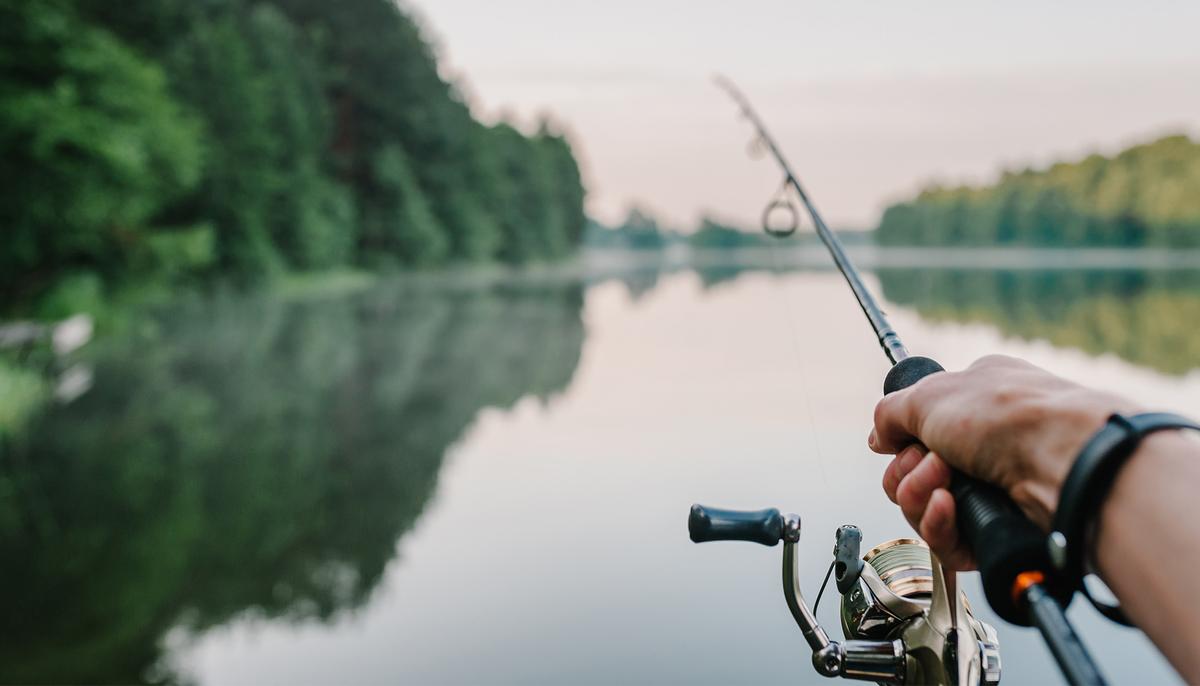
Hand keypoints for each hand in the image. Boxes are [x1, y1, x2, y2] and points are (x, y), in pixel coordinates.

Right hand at [868, 355, 1140, 570]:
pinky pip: (945, 541)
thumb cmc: (1009, 416)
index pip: (918, 430)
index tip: (900, 441)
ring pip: (923, 509)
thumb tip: (878, 438)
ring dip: (919, 495)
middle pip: (912, 473)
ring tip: (945, 482)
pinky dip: (938, 524)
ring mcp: (991, 490)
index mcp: (975, 401)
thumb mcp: (930, 394)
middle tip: (932, 461)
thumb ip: (890, 413)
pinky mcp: (995, 531)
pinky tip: (950, 507)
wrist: (1063, 461)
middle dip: (907, 471)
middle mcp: (984, 445)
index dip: (902, 440)